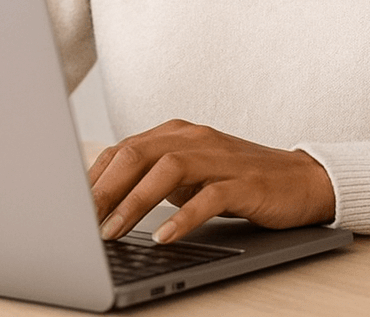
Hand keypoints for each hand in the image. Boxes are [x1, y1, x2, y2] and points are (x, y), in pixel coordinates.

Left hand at [88, 119, 335, 244]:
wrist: (300, 179)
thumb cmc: (237, 179)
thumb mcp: (190, 175)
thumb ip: (154, 177)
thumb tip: (105, 201)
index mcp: (178, 133)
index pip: (124, 147)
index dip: (94, 176)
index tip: (69, 205)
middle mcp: (196, 138)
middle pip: (139, 152)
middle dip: (105, 188)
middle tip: (80, 221)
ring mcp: (221, 158)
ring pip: (168, 168)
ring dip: (135, 201)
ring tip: (112, 231)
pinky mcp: (245, 182)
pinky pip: (210, 196)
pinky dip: (183, 216)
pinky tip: (164, 236)